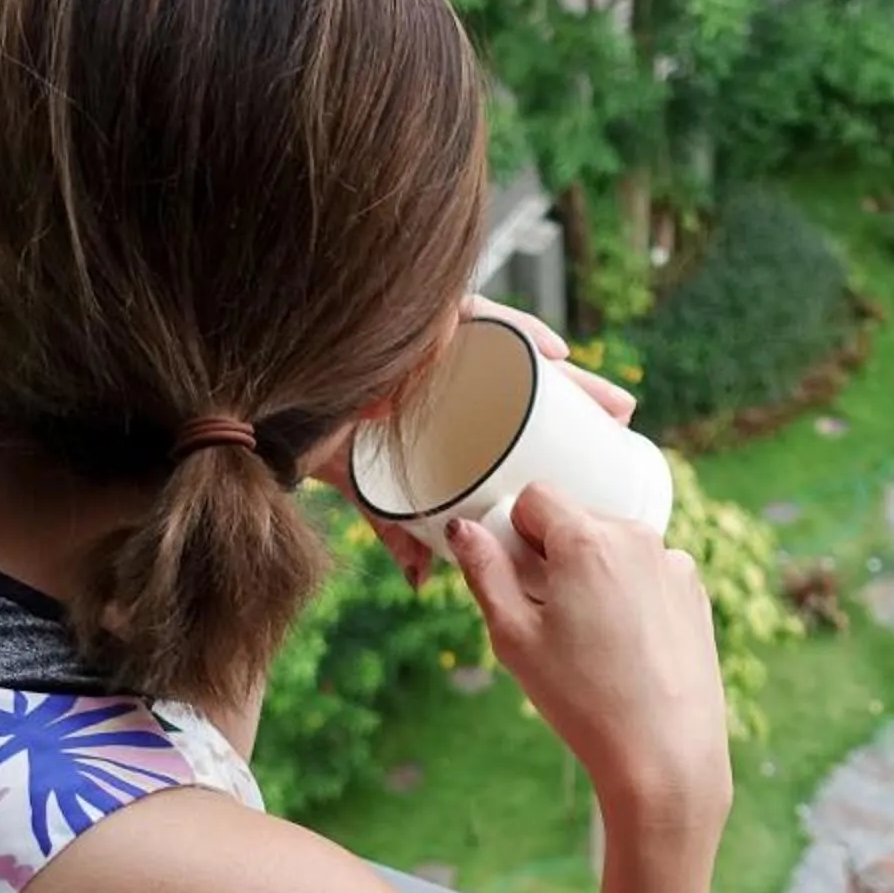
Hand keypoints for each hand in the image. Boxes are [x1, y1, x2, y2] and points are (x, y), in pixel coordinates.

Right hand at [310, 296, 637, 590]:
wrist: (270, 411)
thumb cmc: (317, 438)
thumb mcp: (374, 488)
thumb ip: (396, 527)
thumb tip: (420, 579)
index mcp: (452, 398)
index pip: (521, 403)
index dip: (566, 420)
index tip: (605, 449)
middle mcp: (452, 364)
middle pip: (532, 377)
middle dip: (582, 395)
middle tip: (623, 420)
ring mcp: (440, 335)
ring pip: (516, 349)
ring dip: (569, 372)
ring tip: (608, 399)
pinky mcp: (424, 314)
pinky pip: (480, 317)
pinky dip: (517, 331)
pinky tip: (552, 352)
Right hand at [450, 482, 730, 847]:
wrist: (664, 753)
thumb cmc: (582, 698)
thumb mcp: (514, 636)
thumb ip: (485, 571)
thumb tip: (464, 528)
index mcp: (589, 539)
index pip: (537, 496)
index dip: (516, 532)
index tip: (517, 577)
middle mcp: (638, 538)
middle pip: (577, 520)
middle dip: (555, 554)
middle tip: (550, 617)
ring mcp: (674, 564)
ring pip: (613, 547)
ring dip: (593, 573)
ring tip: (591, 638)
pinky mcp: (695, 593)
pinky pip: (648, 573)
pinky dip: (630, 593)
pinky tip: (627, 646)